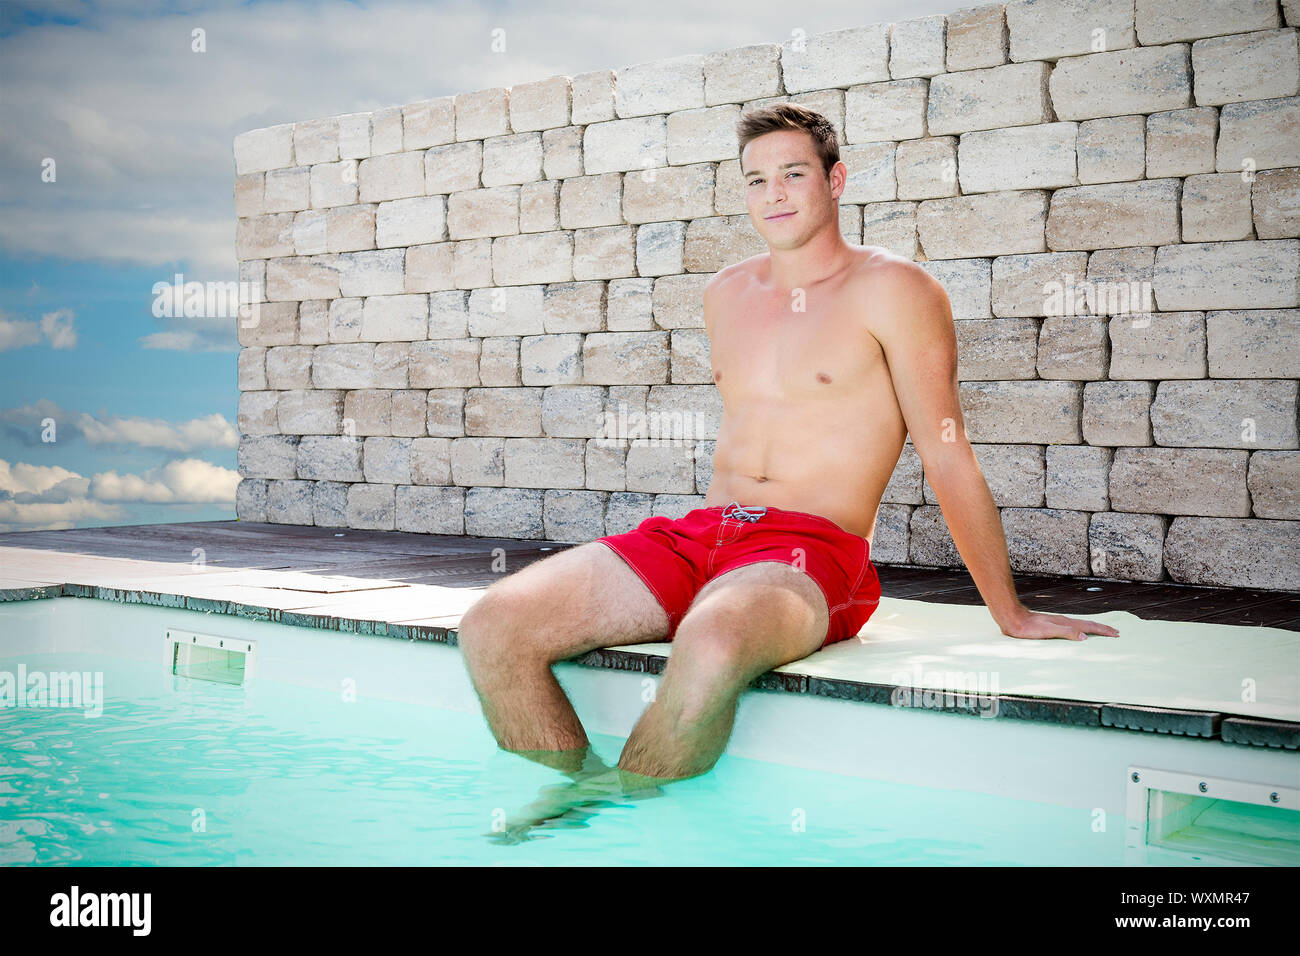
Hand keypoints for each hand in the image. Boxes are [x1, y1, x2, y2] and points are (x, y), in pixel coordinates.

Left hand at [997, 607, 1119, 640]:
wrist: (1013, 619)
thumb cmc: (1028, 627)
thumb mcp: (1048, 631)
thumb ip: (1066, 632)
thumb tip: (1085, 637)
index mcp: (1066, 623)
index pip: (1089, 627)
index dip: (1103, 631)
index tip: (1116, 634)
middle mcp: (1064, 621)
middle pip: (1087, 624)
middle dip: (1102, 628)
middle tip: (1115, 632)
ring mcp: (1058, 623)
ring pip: (1080, 625)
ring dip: (1093, 628)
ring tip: (1102, 631)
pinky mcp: (1051, 625)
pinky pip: (1072, 627)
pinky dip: (1081, 629)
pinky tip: (1078, 632)